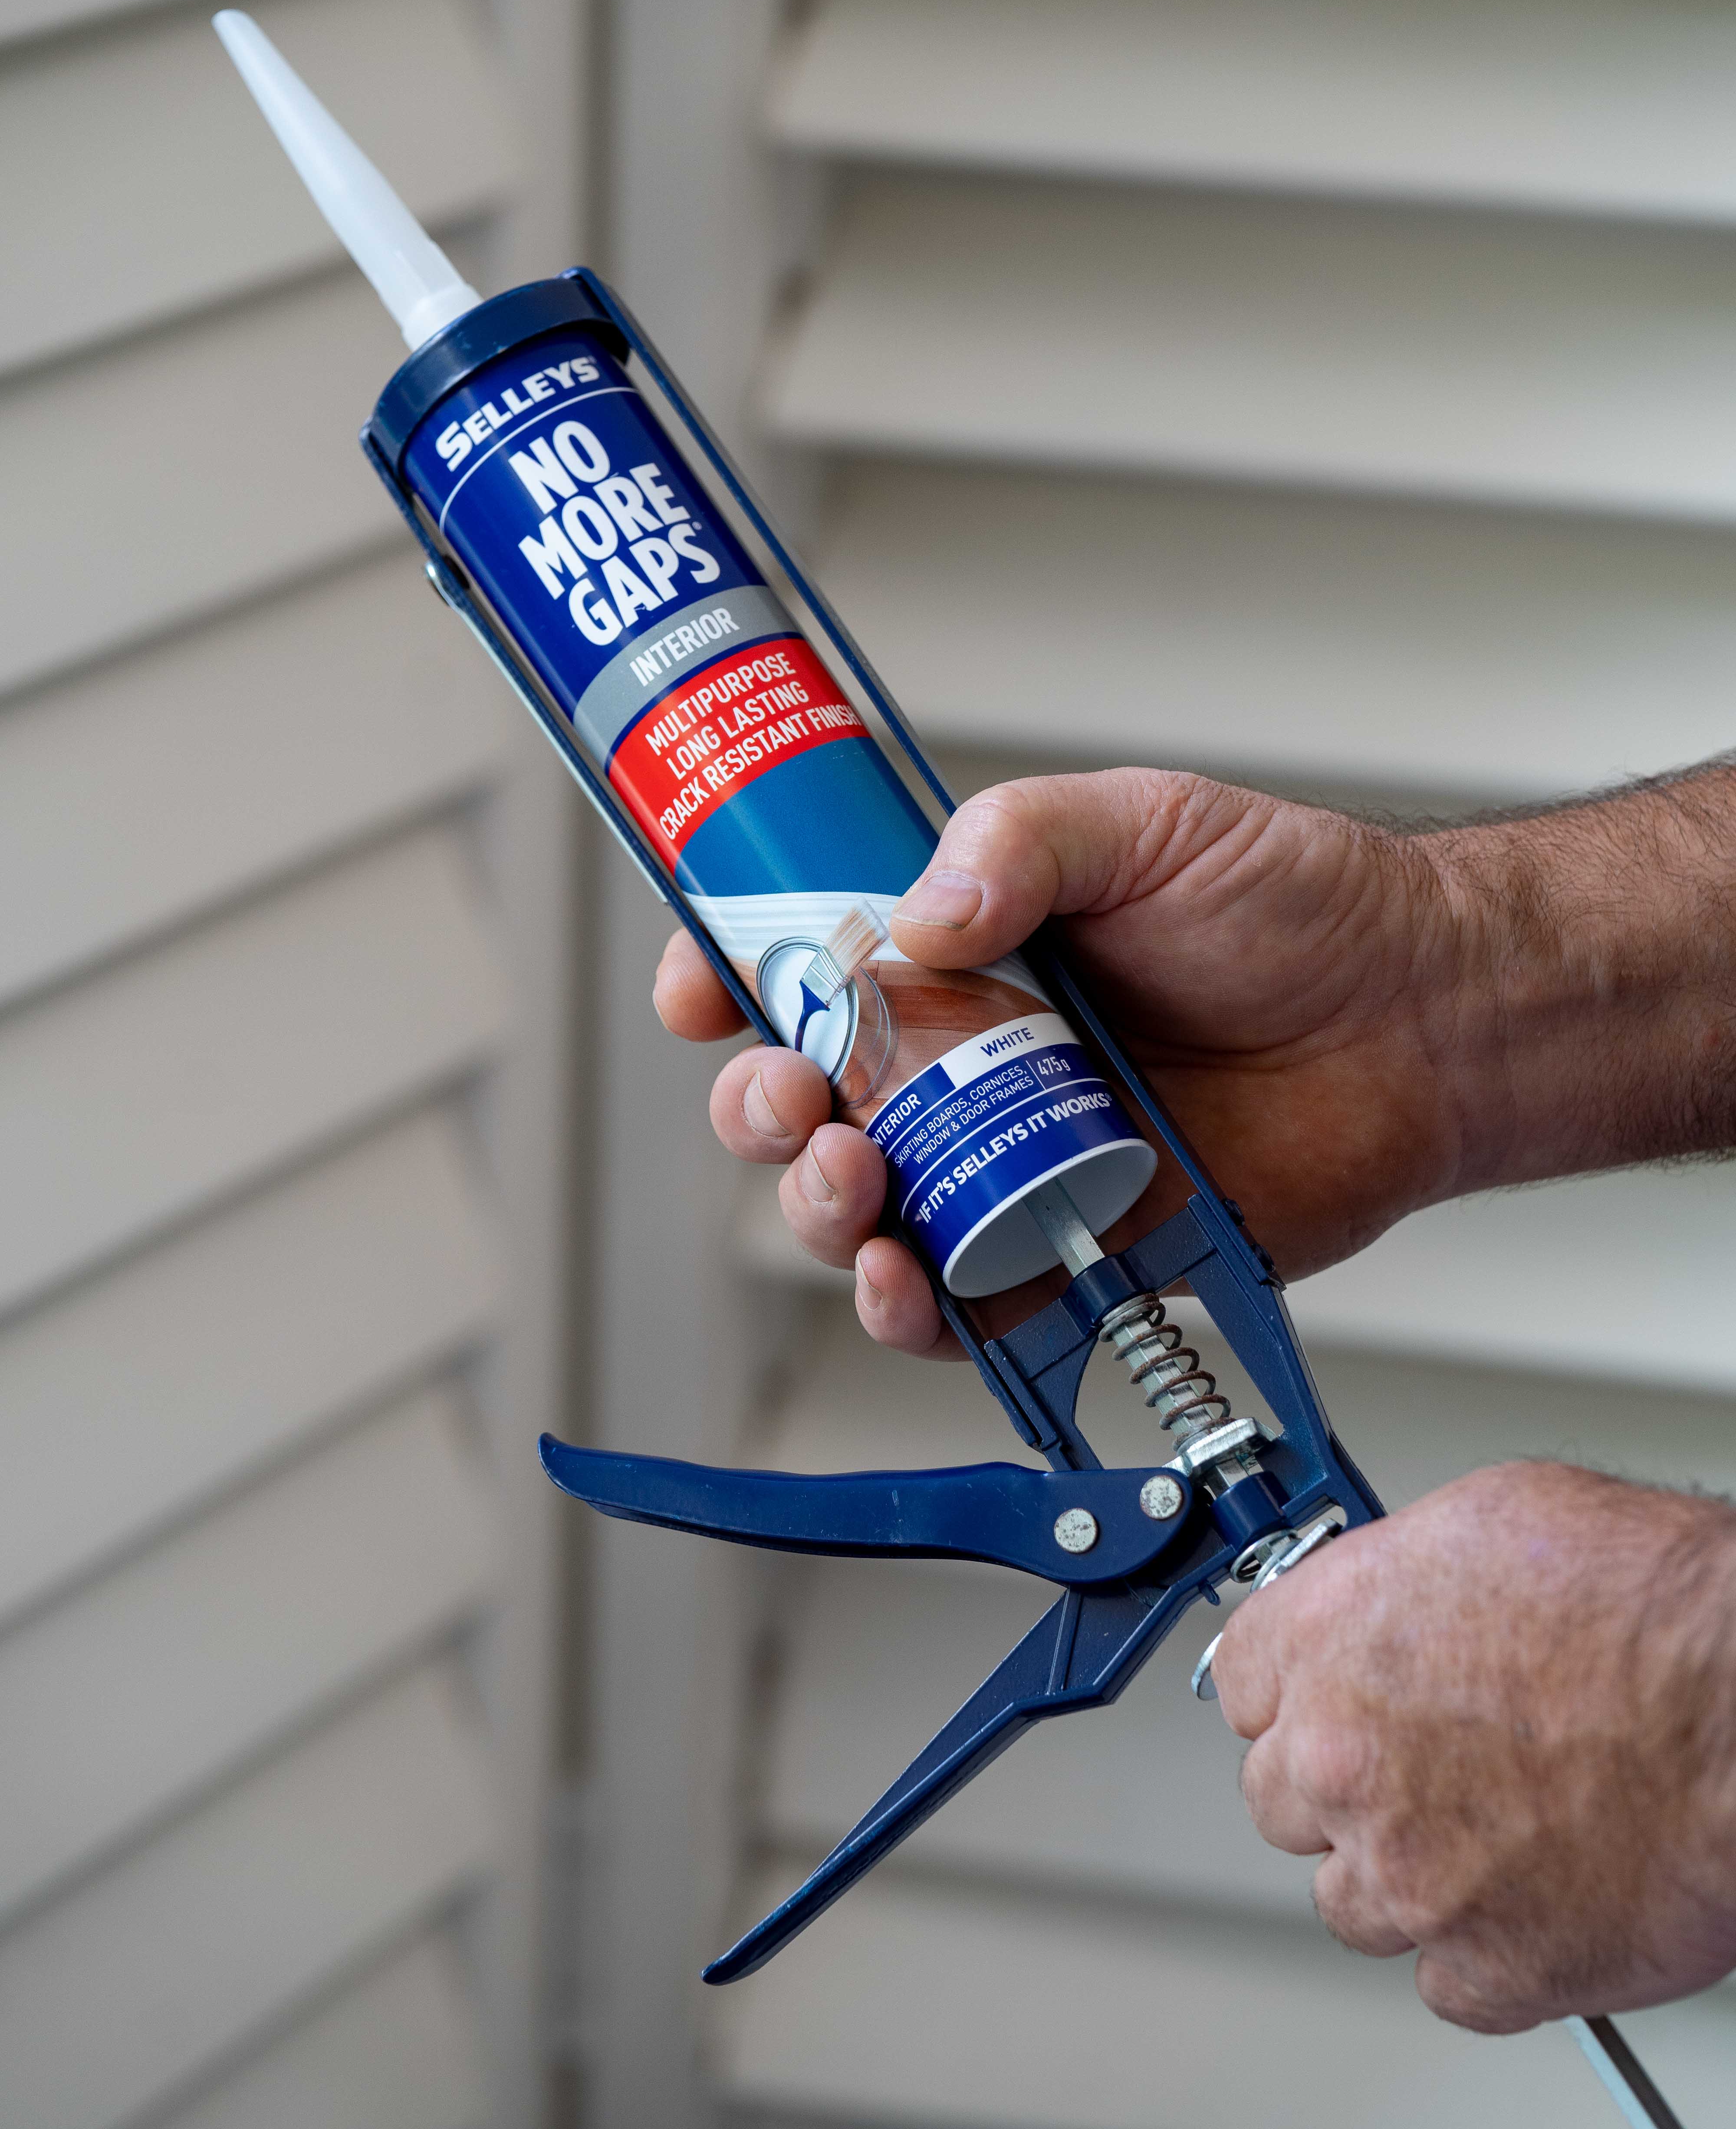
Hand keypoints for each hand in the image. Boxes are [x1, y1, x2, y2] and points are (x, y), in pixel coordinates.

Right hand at [653, 768, 1482, 1353]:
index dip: (725, 977)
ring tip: (852, 1177)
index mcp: (959, 949)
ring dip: (815, 1204)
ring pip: (853, 1208)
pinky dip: (905, 1306)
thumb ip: (1022, 843)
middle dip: (760, 1106)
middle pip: (799, 1099)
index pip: (798, 964)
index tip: (700, 987)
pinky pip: (951, 1306)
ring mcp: (1004, 1162)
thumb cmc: (1295, 908)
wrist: (1419, 1020)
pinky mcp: (1062, 1254)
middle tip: (794, 1097)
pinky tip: (902, 1278)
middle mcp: (961, 1061)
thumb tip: (912, 920)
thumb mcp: (1146, 822)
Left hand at [1211, 1462, 1735, 2031]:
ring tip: (1494, 1834)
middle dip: (1342, 1785)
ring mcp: (1409, 1875)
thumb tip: (1395, 1608)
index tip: (1327, 1702)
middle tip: (1424, 1769)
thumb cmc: (1659, 1608)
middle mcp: (1344, 1760)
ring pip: (1349, 1900)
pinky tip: (1537, 1900)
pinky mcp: (1490, 1968)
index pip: (1242, 1683)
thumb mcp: (1495, 1521)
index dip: (1297, 1691)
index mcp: (1329, 1640)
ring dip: (1404, 1876)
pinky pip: (1446, 1982)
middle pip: (1281, 1797)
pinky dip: (1485, 1954)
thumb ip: (1405, 1579)